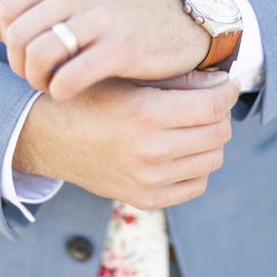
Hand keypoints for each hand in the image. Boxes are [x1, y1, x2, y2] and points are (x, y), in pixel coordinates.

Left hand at [0, 0, 209, 100]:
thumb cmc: (128, 17)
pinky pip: (68, 78)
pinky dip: (60, 92)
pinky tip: (71, 93)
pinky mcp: (121, 48)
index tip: (31, 55)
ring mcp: (102, 17)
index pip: (9, 9)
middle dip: (20, 65)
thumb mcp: (82, 2)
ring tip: (53, 85)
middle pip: (18, 35)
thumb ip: (37, 12)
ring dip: (38, 80)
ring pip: (38, 56)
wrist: (186, 22)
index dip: (10, 40)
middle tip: (39, 77)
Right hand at [13, 74, 239, 208]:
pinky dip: (197, 166)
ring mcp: (149, 180)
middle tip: (210, 103)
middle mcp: (151, 151)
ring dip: (211, 140)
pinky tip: (181, 149)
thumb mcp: (129, 77)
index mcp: (146, 114)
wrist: (49, 137)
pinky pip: (196, 184)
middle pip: (219, 134)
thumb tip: (220, 82)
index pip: (212, 107)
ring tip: (195, 125)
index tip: (227, 85)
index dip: (227, 93)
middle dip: (221, 114)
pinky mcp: (145, 199)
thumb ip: (177, 80)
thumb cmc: (91, 98)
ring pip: (213, 159)